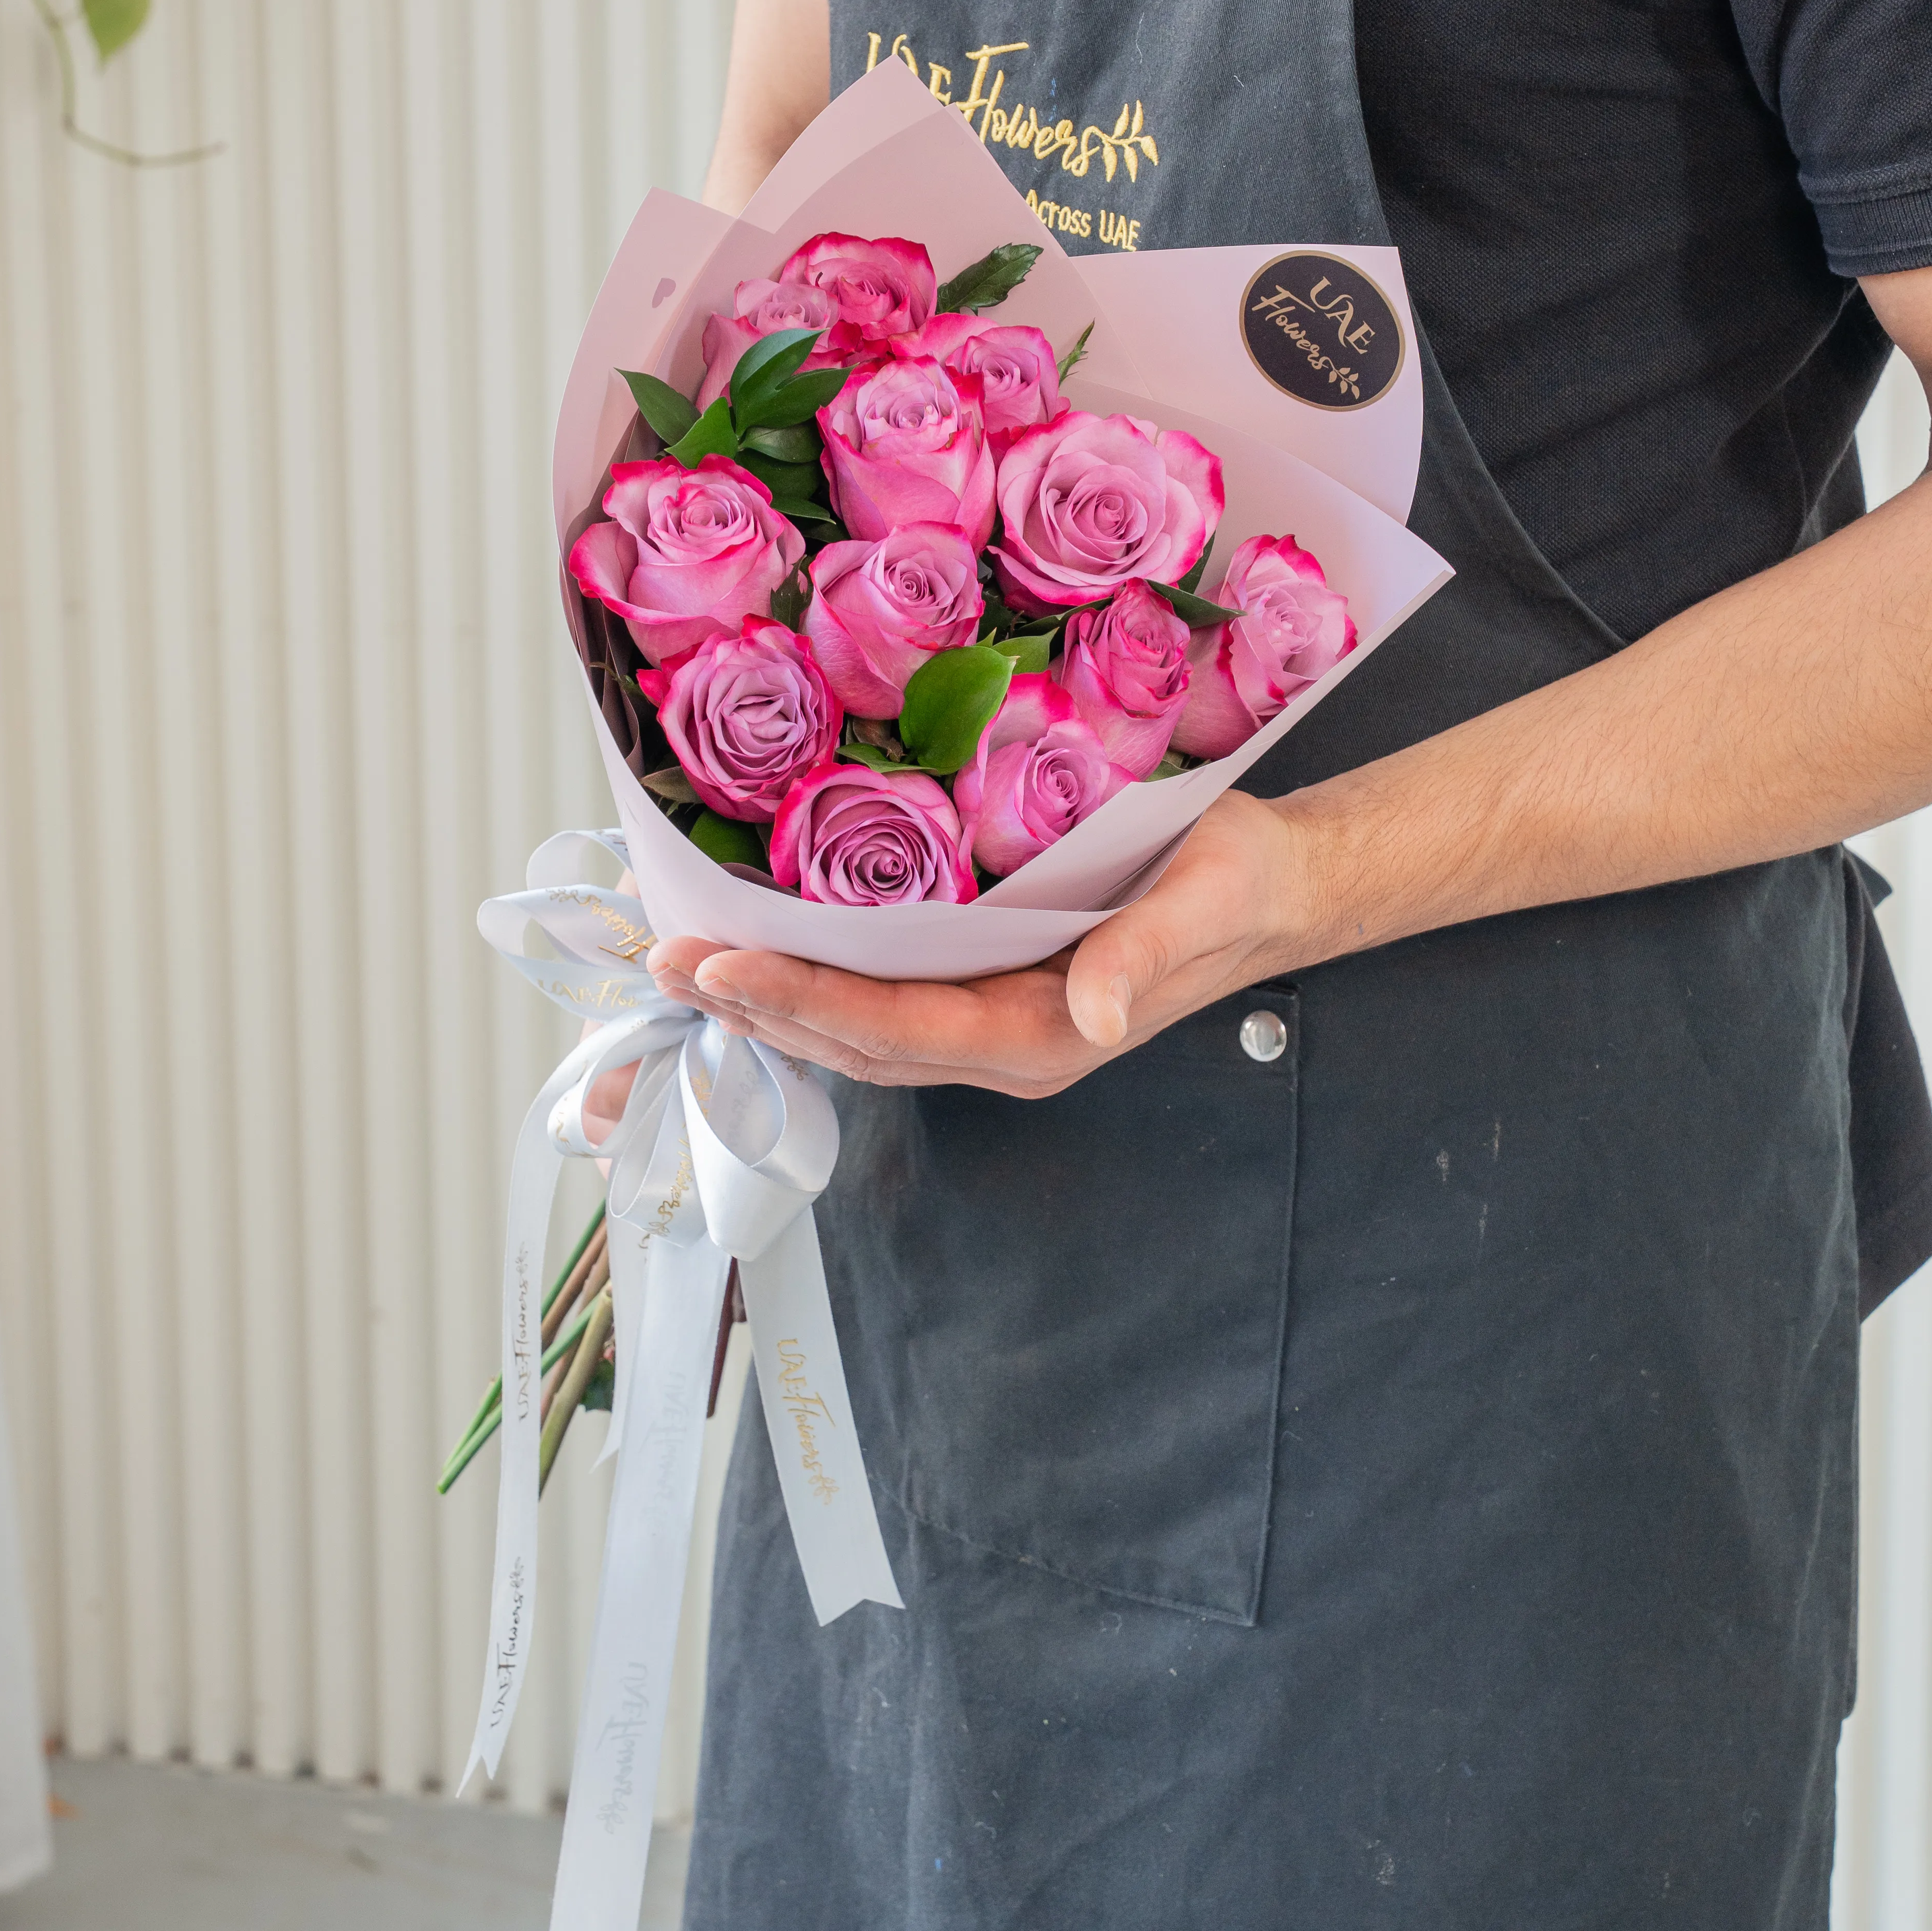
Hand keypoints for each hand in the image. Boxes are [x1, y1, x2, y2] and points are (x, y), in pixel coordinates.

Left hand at [645, 791, 1325, 1098]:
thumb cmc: (1237, 883)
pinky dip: (810, 989)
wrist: (1272, 890)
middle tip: (659, 962)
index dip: (807, 1001)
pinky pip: (880, 1007)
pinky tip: (758, 958)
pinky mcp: (985, 997)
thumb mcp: (1207, 901)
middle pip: (858, 1043)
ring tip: (677, 964)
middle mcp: (1005, 1047)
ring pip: (857, 1036)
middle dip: (756, 1007)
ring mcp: (990, 1029)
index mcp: (1046, 1036)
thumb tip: (1089, 1011)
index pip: (902, 1028)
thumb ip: (1143, 956)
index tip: (720, 967)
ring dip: (767, 1004)